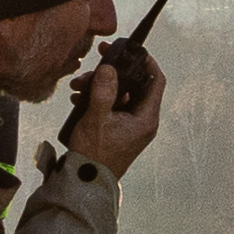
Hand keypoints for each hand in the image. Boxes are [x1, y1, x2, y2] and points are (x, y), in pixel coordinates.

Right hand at [63, 50, 168, 177]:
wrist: (85, 183)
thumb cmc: (94, 155)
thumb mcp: (96, 119)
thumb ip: (103, 91)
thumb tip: (109, 68)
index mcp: (146, 118)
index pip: (156, 80)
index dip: (147, 61)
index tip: (131, 50)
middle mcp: (143, 121)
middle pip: (135, 85)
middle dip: (114, 73)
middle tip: (99, 60)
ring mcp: (131, 126)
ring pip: (120, 94)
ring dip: (101, 86)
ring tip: (78, 85)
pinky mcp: (119, 130)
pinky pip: (112, 106)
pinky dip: (98, 99)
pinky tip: (79, 98)